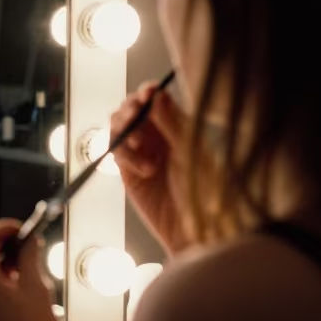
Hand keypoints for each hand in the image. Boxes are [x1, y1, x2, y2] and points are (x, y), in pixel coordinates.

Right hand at [110, 81, 190, 253]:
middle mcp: (156, 135)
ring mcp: (140, 153)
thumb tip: (156, 93)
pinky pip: (116, 154)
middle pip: (130, 110)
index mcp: (175, 125)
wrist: (196, 227)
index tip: (147, 93)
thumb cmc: (204, 190)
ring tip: (138, 143)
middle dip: (129, 110)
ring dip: (124, 131)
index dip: (146, 93)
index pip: (154, 100)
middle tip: (133, 115)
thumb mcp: (190, 151)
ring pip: (118, 129)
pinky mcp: (128, 172)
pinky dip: (126, 157)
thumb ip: (171, 122)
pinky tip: (145, 170)